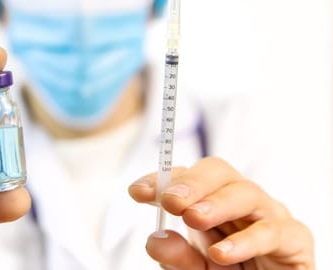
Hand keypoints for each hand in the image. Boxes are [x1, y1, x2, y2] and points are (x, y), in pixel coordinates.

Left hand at [129, 157, 314, 268]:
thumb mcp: (195, 268)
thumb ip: (177, 257)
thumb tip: (155, 240)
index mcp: (211, 201)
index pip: (186, 178)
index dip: (162, 180)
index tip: (138, 192)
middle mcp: (239, 201)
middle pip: (219, 172)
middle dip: (192, 182)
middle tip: (170, 200)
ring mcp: (268, 215)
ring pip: (246, 192)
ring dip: (217, 203)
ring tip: (193, 218)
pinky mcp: (294, 238)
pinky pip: (273, 231)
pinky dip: (247, 240)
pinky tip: (222, 253)